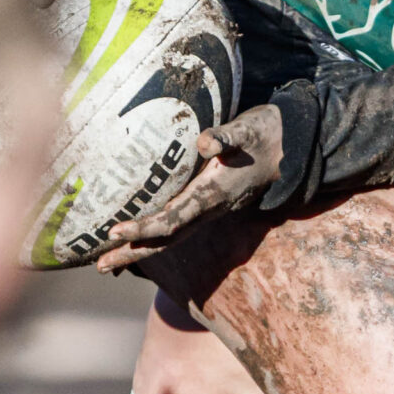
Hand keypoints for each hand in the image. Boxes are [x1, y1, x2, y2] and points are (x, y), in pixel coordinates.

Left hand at [92, 105, 284, 271]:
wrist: (293, 148)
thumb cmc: (266, 135)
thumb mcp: (249, 128)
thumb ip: (227, 136)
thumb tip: (205, 142)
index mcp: (213, 194)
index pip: (172, 220)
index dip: (144, 228)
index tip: (115, 231)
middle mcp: (210, 209)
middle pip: (166, 240)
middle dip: (133, 253)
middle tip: (100, 265)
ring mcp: (210, 210)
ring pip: (171, 237)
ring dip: (140, 250)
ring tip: (109, 262)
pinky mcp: (210, 204)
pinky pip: (177, 227)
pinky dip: (154, 237)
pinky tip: (138, 239)